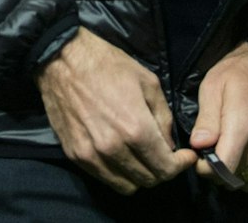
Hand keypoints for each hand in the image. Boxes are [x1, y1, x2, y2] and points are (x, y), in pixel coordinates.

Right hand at [36, 27, 195, 192]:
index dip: (181, 165)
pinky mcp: (74, 155)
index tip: (185, 157)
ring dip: (140, 176)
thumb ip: (164, 118)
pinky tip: (121, 156)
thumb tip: (169, 145)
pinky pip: (104, 178)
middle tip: (164, 156)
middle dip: (163, 171)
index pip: (166, 168)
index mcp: (135, 129)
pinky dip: (118, 174)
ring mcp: (91, 155)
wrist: (62, 60)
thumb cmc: (108, 65)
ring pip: (127, 186)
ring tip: (142, 158)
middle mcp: (113, 148)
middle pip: (148, 180)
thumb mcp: (148, 83)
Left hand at [189, 42, 247, 189]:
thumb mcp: (213, 86)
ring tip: (220, 149)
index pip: (225, 168)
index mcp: (245, 125)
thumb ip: (207, 119)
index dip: (206, 169)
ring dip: (229, 172)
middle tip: (206, 151)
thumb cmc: (238, 72)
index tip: (197, 157)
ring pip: (245, 179)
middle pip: (233, 177)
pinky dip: (243, 170)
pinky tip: (235, 151)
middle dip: (215, 171)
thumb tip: (198, 145)